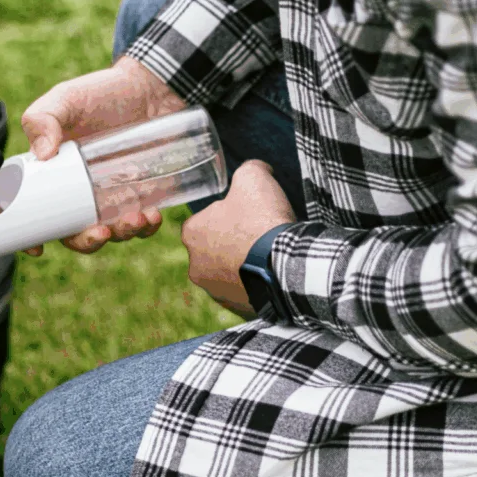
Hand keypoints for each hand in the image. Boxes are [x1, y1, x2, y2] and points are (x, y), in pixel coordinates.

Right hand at [19, 56, 186, 255]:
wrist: (152, 88)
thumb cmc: (103, 92)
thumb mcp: (66, 99)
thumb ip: (44, 118)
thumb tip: (42, 154)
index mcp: (53, 176)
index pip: (36, 214)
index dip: (32, 236)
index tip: (38, 248)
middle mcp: (79, 194)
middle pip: (74, 233)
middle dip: (85, 242)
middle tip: (99, 233)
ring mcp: (111, 197)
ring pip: (110, 232)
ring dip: (121, 235)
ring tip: (135, 218)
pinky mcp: (142, 196)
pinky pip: (142, 223)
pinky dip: (146, 226)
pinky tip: (152, 215)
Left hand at [180, 159, 295, 318]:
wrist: (285, 265)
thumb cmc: (262, 219)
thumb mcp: (254, 178)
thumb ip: (249, 169)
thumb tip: (256, 169)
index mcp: (191, 233)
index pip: (204, 220)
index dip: (228, 215)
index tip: (248, 215)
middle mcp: (194, 265)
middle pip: (214, 248)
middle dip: (234, 242)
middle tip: (260, 235)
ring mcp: (214, 290)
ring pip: (228, 272)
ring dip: (243, 265)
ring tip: (268, 255)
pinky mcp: (235, 308)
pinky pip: (243, 292)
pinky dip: (255, 283)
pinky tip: (271, 273)